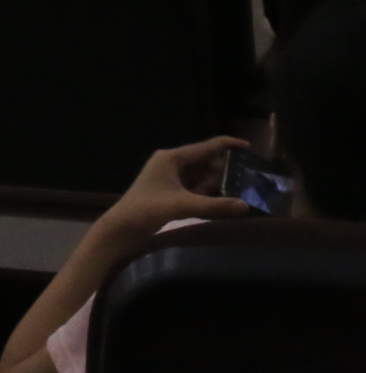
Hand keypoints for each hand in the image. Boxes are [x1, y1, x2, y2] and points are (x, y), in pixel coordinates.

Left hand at [98, 135, 253, 239]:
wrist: (123, 227)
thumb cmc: (148, 209)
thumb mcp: (184, 205)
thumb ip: (215, 205)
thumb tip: (246, 205)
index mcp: (172, 157)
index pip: (205, 146)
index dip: (228, 145)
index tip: (250, 147)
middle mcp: (171, 162)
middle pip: (205, 161)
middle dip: (224, 171)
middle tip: (248, 181)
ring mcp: (170, 176)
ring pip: (201, 175)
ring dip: (215, 184)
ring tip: (239, 192)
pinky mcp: (170, 190)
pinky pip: (194, 186)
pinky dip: (206, 192)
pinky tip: (220, 201)